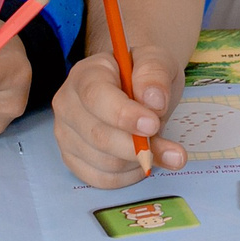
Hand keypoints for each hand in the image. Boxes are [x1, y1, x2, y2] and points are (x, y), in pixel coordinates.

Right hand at [52, 45, 183, 188]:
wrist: (135, 84)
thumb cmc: (142, 73)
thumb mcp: (156, 60)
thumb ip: (155, 74)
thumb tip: (154, 101)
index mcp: (85, 75)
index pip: (96, 97)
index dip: (124, 115)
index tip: (153, 124)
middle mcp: (68, 105)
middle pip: (99, 136)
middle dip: (139, 147)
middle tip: (172, 150)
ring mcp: (66, 134)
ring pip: (104, 163)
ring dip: (139, 162)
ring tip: (160, 149)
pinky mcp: (73, 159)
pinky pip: (102, 179)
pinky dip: (129, 176)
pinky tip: (143, 161)